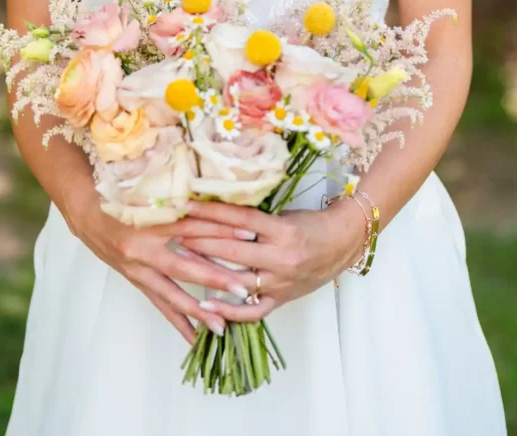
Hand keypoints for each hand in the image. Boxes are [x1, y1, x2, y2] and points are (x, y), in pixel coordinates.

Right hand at [65, 186, 263, 343]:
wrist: (88, 211)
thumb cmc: (123, 196)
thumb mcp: (151, 193)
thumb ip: (180, 202)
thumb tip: (218, 206)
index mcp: (150, 221)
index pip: (192, 225)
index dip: (220, 227)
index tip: (249, 232)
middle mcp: (143, 249)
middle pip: (184, 266)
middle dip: (215, 278)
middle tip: (242, 288)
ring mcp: (138, 269)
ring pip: (171, 294)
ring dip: (197, 310)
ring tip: (221, 325)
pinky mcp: (136, 281)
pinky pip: (159, 304)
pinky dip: (177, 321)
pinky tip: (193, 338)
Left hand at [167, 198, 367, 322]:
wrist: (343, 243)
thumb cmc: (312, 223)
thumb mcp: (285, 214)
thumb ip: (256, 219)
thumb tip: (218, 212)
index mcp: (283, 230)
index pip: (240, 219)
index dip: (211, 211)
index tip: (186, 205)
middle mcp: (281, 257)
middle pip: (232, 250)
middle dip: (199, 240)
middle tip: (173, 232)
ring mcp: (281, 282)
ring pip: (237, 280)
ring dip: (206, 272)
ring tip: (179, 262)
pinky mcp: (281, 300)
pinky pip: (251, 311)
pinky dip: (227, 310)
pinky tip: (204, 303)